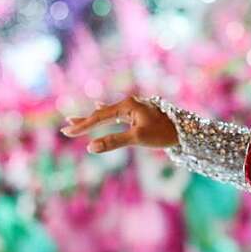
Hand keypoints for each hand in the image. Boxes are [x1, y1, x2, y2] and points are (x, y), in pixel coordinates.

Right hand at [59, 96, 178, 152]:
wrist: (185, 130)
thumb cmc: (163, 133)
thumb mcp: (137, 138)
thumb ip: (114, 142)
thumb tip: (91, 147)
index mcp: (128, 106)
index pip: (99, 117)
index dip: (83, 126)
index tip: (68, 132)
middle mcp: (129, 104)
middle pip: (101, 113)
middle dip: (84, 121)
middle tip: (65, 127)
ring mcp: (134, 108)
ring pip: (108, 114)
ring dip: (93, 118)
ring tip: (76, 120)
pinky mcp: (138, 113)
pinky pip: (116, 113)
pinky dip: (105, 114)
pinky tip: (99, 109)